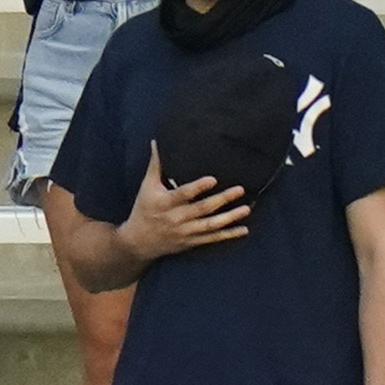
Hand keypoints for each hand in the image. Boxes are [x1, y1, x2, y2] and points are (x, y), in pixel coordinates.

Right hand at [118, 147, 255, 263]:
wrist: (138, 243)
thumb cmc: (144, 209)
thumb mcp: (146, 187)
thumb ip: (156, 164)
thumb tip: (158, 141)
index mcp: (164, 203)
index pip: (183, 195)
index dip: (198, 188)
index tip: (213, 180)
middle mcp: (176, 219)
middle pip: (202, 209)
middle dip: (222, 200)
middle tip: (239, 190)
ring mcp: (185, 232)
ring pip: (210, 225)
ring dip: (229, 218)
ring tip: (246, 209)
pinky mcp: (191, 241)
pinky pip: (212, 239)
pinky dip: (228, 235)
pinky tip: (243, 230)